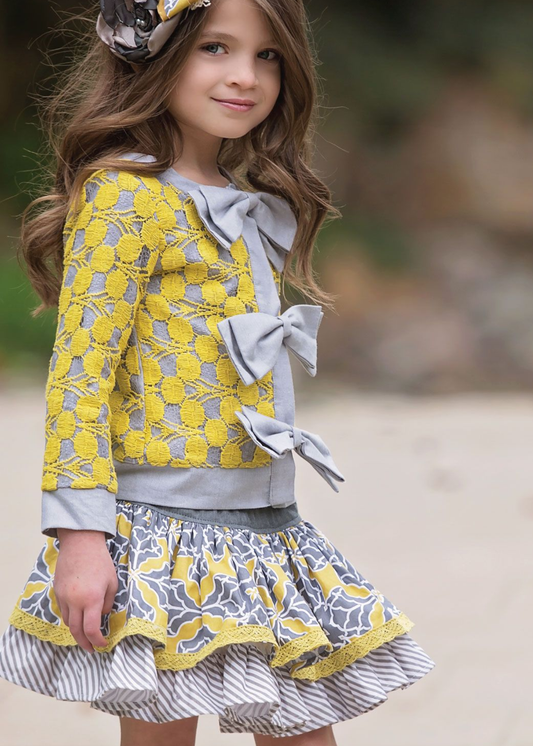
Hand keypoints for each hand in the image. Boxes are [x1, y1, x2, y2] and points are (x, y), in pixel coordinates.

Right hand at [54, 529, 117, 652]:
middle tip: (91, 649)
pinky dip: (71, 617)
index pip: (91, 629)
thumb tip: (102, 615)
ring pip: (68, 622)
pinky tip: (79, 615)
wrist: (81, 544)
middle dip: (84, 643)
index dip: (97, 641)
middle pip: (76, 631)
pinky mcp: (57, 592)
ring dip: (77, 630)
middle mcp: (75, 601)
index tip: (103, 644)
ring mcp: (63, 597)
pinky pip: (63, 611)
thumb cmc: (100, 561)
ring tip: (86, 633)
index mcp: (92, 599)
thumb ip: (108, 602)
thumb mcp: (113, 582)